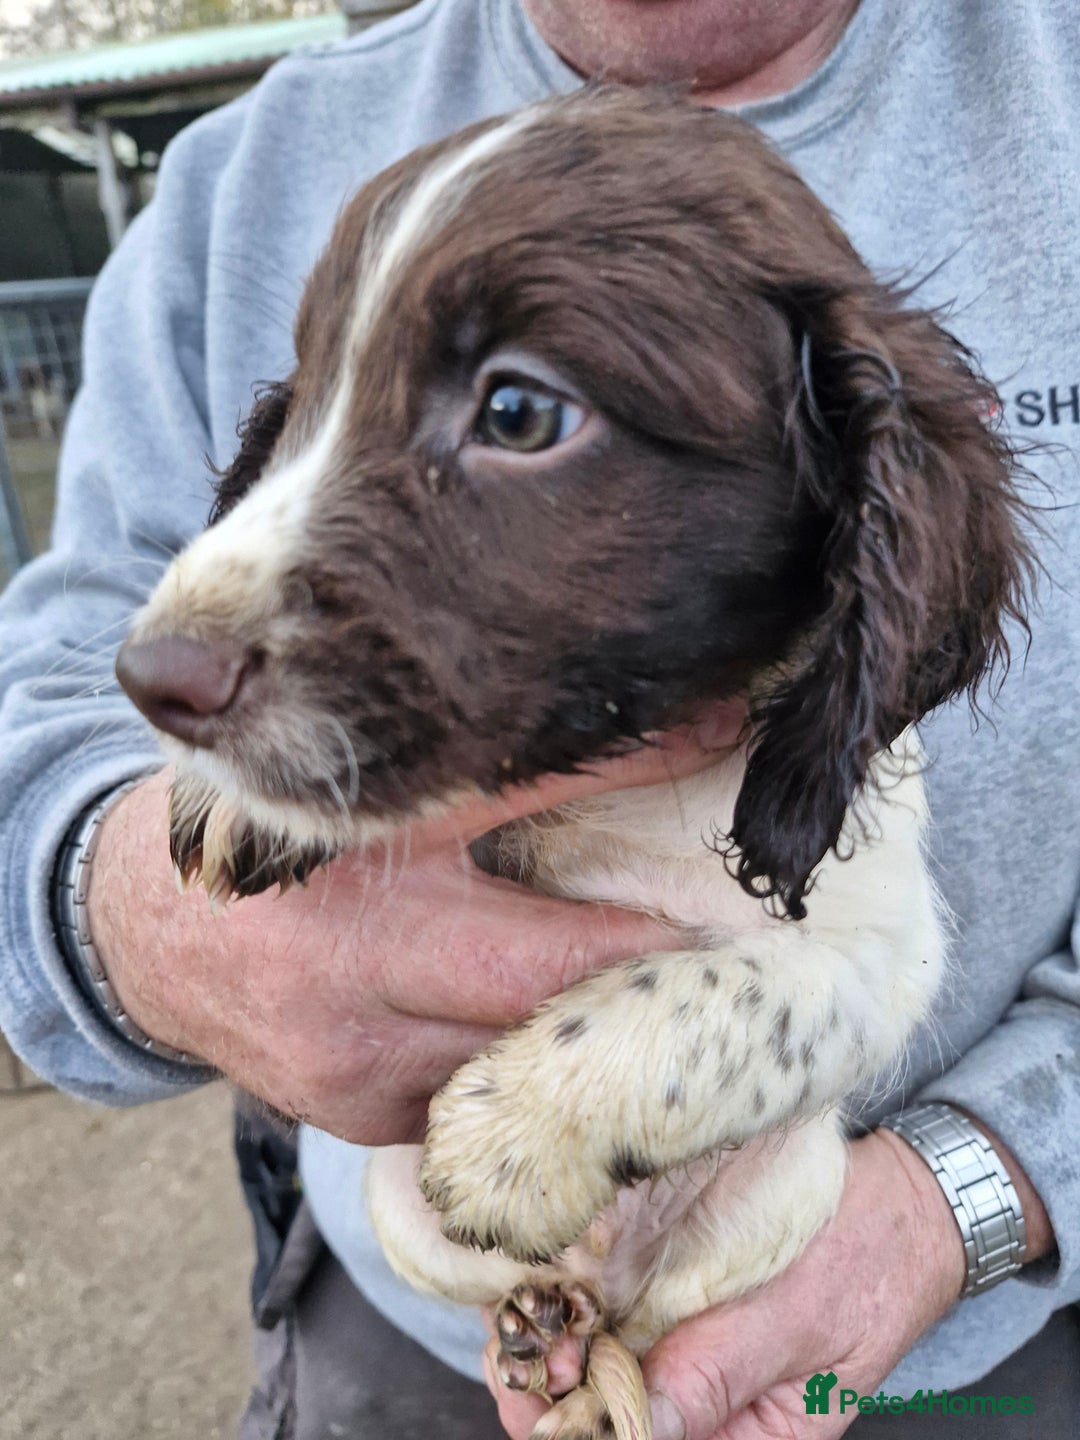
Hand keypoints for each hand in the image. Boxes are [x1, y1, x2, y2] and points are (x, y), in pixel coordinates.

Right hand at [88, 716, 737, 1141]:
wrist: (149, 936)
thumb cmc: (272, 841)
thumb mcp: (369, 789)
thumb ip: (496, 773)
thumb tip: (657, 722)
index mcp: (356, 872)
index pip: (524, 856)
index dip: (635, 870)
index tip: (732, 859)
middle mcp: (348, 975)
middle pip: (541, 990)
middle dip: (634, 969)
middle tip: (724, 944)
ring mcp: (349, 1063)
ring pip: (517, 1056)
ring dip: (582, 1025)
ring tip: (653, 986)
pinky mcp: (352, 1116)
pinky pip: (471, 1094)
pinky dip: (518, 1064)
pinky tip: (546, 1031)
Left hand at [489, 1129, 967, 1439]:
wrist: (903, 1199)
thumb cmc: (869, 1257)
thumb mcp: (799, 1317)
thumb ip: (719, 1372)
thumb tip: (638, 1426)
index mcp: (750, 1439)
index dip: (581, 1436)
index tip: (536, 1394)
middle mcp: (709, 1406)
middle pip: (611, 1420)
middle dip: (552, 1389)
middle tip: (514, 1343)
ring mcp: (685, 1349)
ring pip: (599, 1366)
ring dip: (553, 1340)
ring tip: (519, 1306)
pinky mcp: (674, 1299)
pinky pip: (612, 1312)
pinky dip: (574, 1297)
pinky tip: (546, 1274)